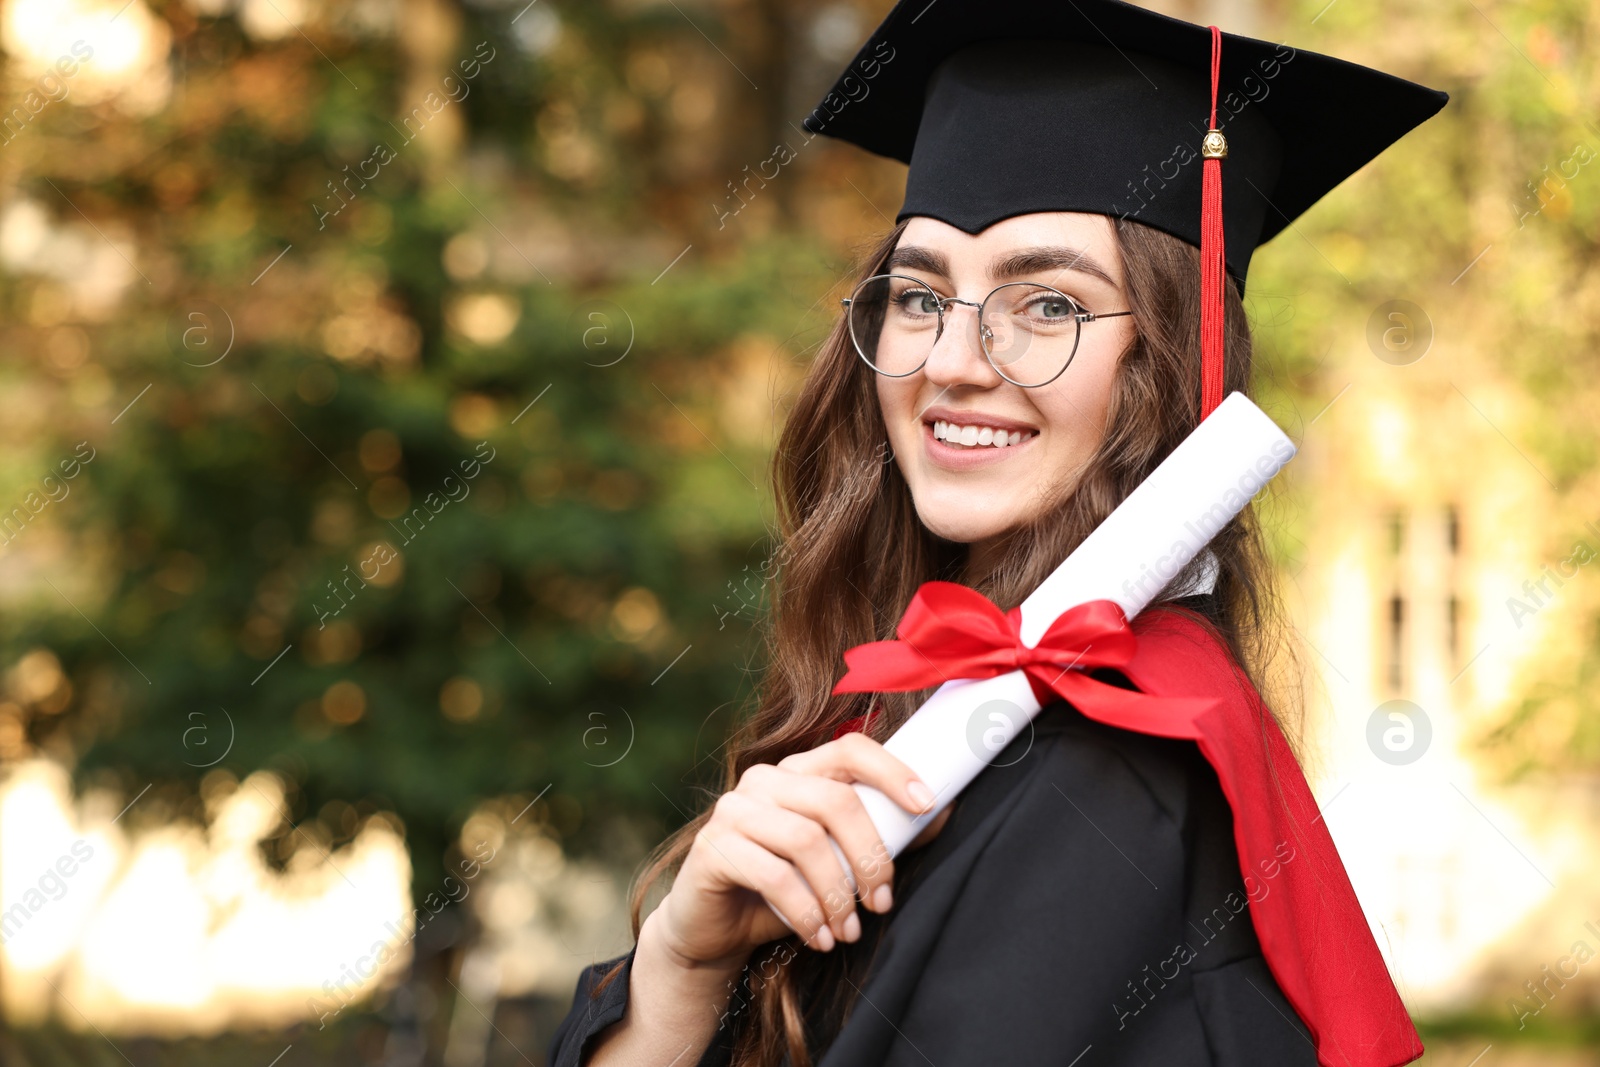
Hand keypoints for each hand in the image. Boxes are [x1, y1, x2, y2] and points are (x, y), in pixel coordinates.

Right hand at [652, 731, 952, 967]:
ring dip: (838, 893)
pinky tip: (819, 937)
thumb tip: (941, 815)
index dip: (892, 772)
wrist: (713, 931)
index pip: (850, 749)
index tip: (927, 805)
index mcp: (798, 771)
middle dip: (871, 856)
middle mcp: (764, 780)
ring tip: (849, 930)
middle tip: (882, 902)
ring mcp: (733, 810)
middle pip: (836, 800)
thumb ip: (878, 837)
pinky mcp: (712, 848)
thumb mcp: (836, 864)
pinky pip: (773, 876)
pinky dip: (806, 912)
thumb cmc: (782, 892)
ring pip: (807, 840)